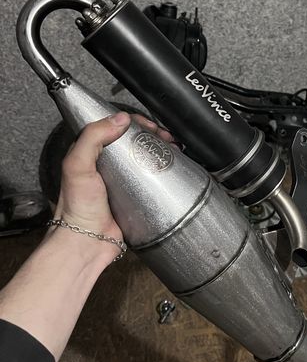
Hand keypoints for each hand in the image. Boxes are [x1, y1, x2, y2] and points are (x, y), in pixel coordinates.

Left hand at [54, 112, 173, 240]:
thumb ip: (92, 137)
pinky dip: (163, 170)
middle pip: (134, 140)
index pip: (114, 126)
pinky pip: (152, 178)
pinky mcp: (136, 195)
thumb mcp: (77, 165)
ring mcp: (123, 180)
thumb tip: (120, 119)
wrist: (87, 243)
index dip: (133, 121)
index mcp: (90, 153)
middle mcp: (108, 164)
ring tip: (174, 148)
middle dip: (152, 134)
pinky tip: (173, 166)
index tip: (147, 125)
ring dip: (160, 149)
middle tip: (165, 137)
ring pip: (145, 156)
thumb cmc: (77, 208)